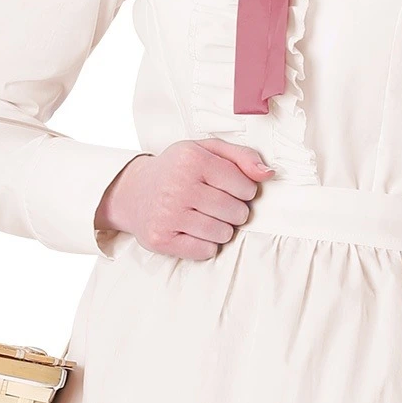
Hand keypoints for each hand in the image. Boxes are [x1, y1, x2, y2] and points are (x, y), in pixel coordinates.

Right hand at [95, 140, 272, 258]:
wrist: (133, 192)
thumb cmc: (177, 170)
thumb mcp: (206, 151)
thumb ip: (241, 156)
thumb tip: (268, 174)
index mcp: (192, 159)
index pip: (245, 186)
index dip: (244, 190)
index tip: (230, 189)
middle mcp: (178, 186)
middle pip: (236, 212)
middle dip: (234, 211)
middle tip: (216, 205)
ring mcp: (167, 214)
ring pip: (223, 234)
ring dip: (221, 229)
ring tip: (205, 217)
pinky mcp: (161, 239)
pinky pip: (206, 251)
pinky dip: (206, 244)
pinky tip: (194, 230)